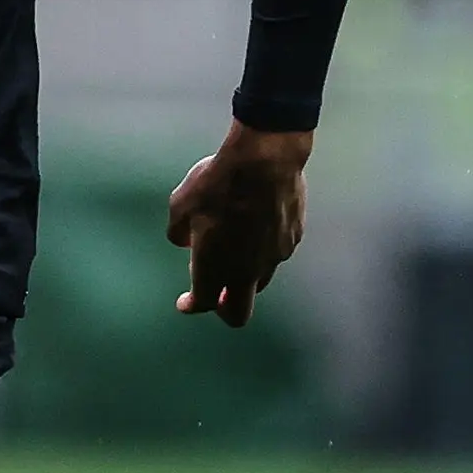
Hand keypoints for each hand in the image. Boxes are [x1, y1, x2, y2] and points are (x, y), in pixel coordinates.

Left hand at [165, 121, 312, 328]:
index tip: (186, 302)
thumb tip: (186, 242)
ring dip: (244, 276)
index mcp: (215, 268)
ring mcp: (275, 257)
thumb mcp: (181, 204)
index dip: (193, 305)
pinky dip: (263, 250)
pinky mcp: (293, 239)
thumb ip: (179, 231)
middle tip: (217, 297)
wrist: (265, 159)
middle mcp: (247, 271)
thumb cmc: (217, 182)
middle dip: (225, 309)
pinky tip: (257, 226)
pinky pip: (275, 254)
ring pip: (259, 282)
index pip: (204, 302)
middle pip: (239, 313)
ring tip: (234, 253)